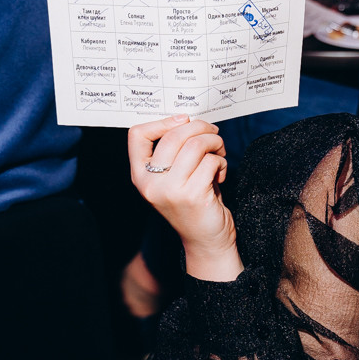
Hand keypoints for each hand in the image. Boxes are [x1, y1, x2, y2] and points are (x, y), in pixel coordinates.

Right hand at [128, 115, 241, 280]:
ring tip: (220, 153)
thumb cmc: (194, 202)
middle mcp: (150, 183)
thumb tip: (189, 119)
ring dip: (215, 143)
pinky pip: (211, 161)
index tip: (184, 119)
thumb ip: (175, 152)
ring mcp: (170, 190)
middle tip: (214, 134)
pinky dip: (221, 163)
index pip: (137, 134)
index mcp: (140, 175)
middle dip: (200, 128)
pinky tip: (220, 175)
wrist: (206, 241)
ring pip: (196, 145)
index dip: (163, 121)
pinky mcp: (192, 195)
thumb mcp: (174, 176)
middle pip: (174, 135)